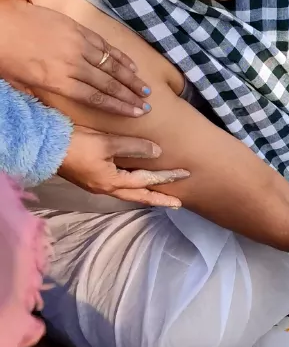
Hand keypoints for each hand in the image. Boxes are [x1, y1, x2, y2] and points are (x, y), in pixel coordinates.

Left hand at [0, 0, 151, 115]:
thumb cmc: (3, 54)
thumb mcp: (19, 83)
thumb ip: (42, 95)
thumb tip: (57, 107)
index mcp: (57, 81)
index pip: (95, 98)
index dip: (119, 107)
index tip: (136, 113)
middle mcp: (72, 65)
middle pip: (108, 84)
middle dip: (130, 96)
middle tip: (147, 104)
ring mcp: (77, 45)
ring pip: (111, 65)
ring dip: (131, 78)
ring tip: (145, 88)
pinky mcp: (78, 30)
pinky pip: (105, 46)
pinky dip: (121, 57)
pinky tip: (132, 66)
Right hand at [58, 127, 189, 206]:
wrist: (44, 148)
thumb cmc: (75, 144)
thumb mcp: (107, 143)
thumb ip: (134, 147)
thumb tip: (157, 152)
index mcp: (112, 181)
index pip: (147, 181)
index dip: (167, 178)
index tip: (186, 174)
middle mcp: (106, 188)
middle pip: (139, 196)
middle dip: (159, 199)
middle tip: (178, 203)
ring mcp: (97, 186)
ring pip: (128, 193)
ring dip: (145, 194)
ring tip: (160, 195)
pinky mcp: (90, 180)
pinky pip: (118, 187)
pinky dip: (131, 188)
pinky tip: (135, 184)